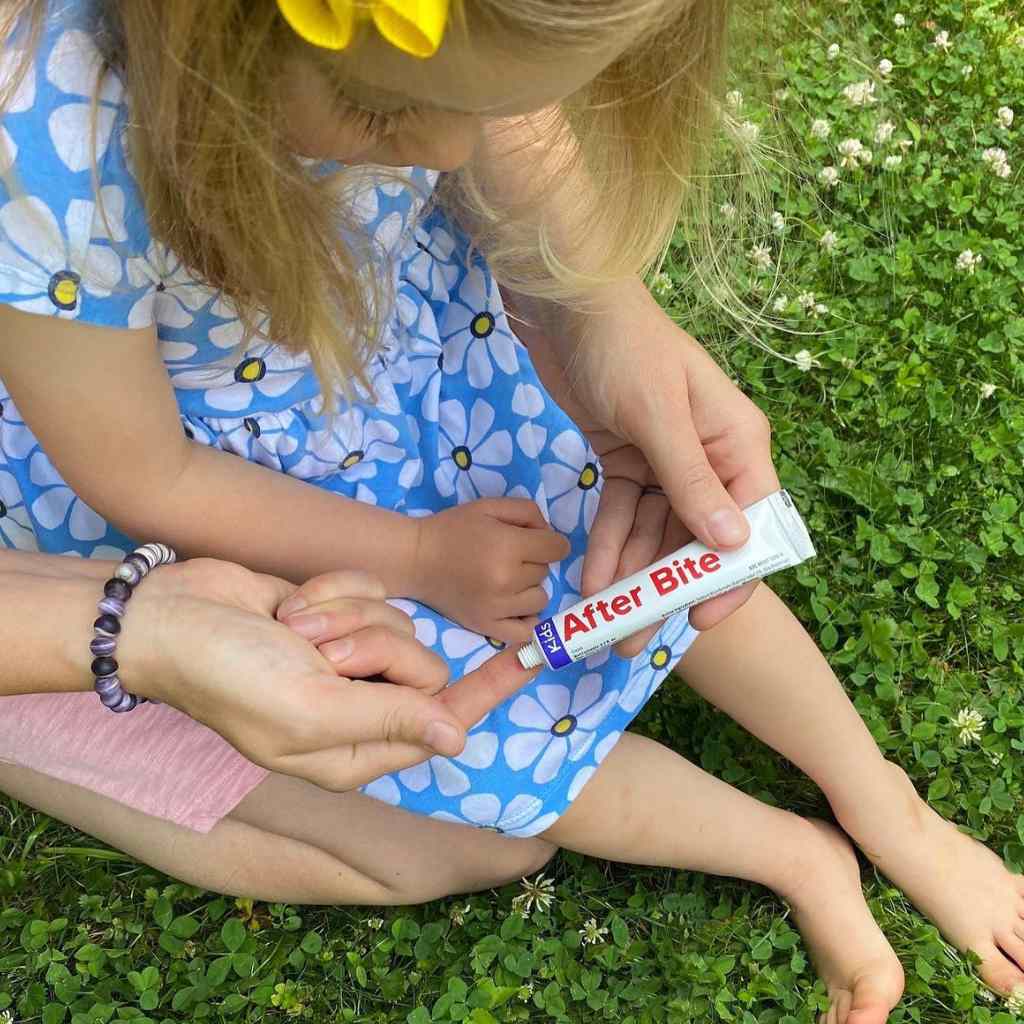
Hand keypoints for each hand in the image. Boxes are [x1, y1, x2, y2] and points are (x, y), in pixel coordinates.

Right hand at [120, 559, 538, 790]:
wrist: (172, 615)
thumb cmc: (230, 673)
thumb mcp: (309, 709)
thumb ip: (389, 721)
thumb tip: (458, 740)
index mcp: (353, 749)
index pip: (441, 723)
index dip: (488, 693)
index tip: (532, 659)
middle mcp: (357, 705)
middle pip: (421, 664)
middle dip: (376, 646)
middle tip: (320, 651)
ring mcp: (346, 658)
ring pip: (397, 622)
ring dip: (346, 617)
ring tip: (293, 629)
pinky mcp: (336, 615)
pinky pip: (371, 593)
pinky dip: (333, 592)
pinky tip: (292, 605)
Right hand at [408, 498, 570, 643]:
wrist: (416, 560)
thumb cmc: (453, 529)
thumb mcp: (490, 506)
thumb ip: (528, 512)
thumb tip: (551, 535)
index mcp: (508, 547)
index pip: (558, 548)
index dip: (550, 541)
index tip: (535, 541)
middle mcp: (506, 580)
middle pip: (546, 573)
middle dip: (533, 562)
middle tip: (508, 557)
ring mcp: (497, 608)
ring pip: (540, 600)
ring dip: (529, 589)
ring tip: (507, 581)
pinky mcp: (486, 627)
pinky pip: (525, 631)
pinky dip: (525, 619)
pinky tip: (514, 607)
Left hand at [514, 282, 779, 641]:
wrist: (566, 308)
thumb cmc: (624, 348)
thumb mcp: (658, 416)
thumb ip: (692, 481)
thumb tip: (732, 545)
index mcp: (738, 442)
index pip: (750, 523)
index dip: (728, 578)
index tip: (698, 621)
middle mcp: (710, 456)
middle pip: (696, 536)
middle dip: (664, 587)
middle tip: (632, 637)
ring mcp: (667, 459)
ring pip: (655, 531)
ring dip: (630, 574)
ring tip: (602, 620)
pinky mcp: (627, 458)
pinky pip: (623, 512)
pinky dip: (608, 544)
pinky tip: (591, 580)